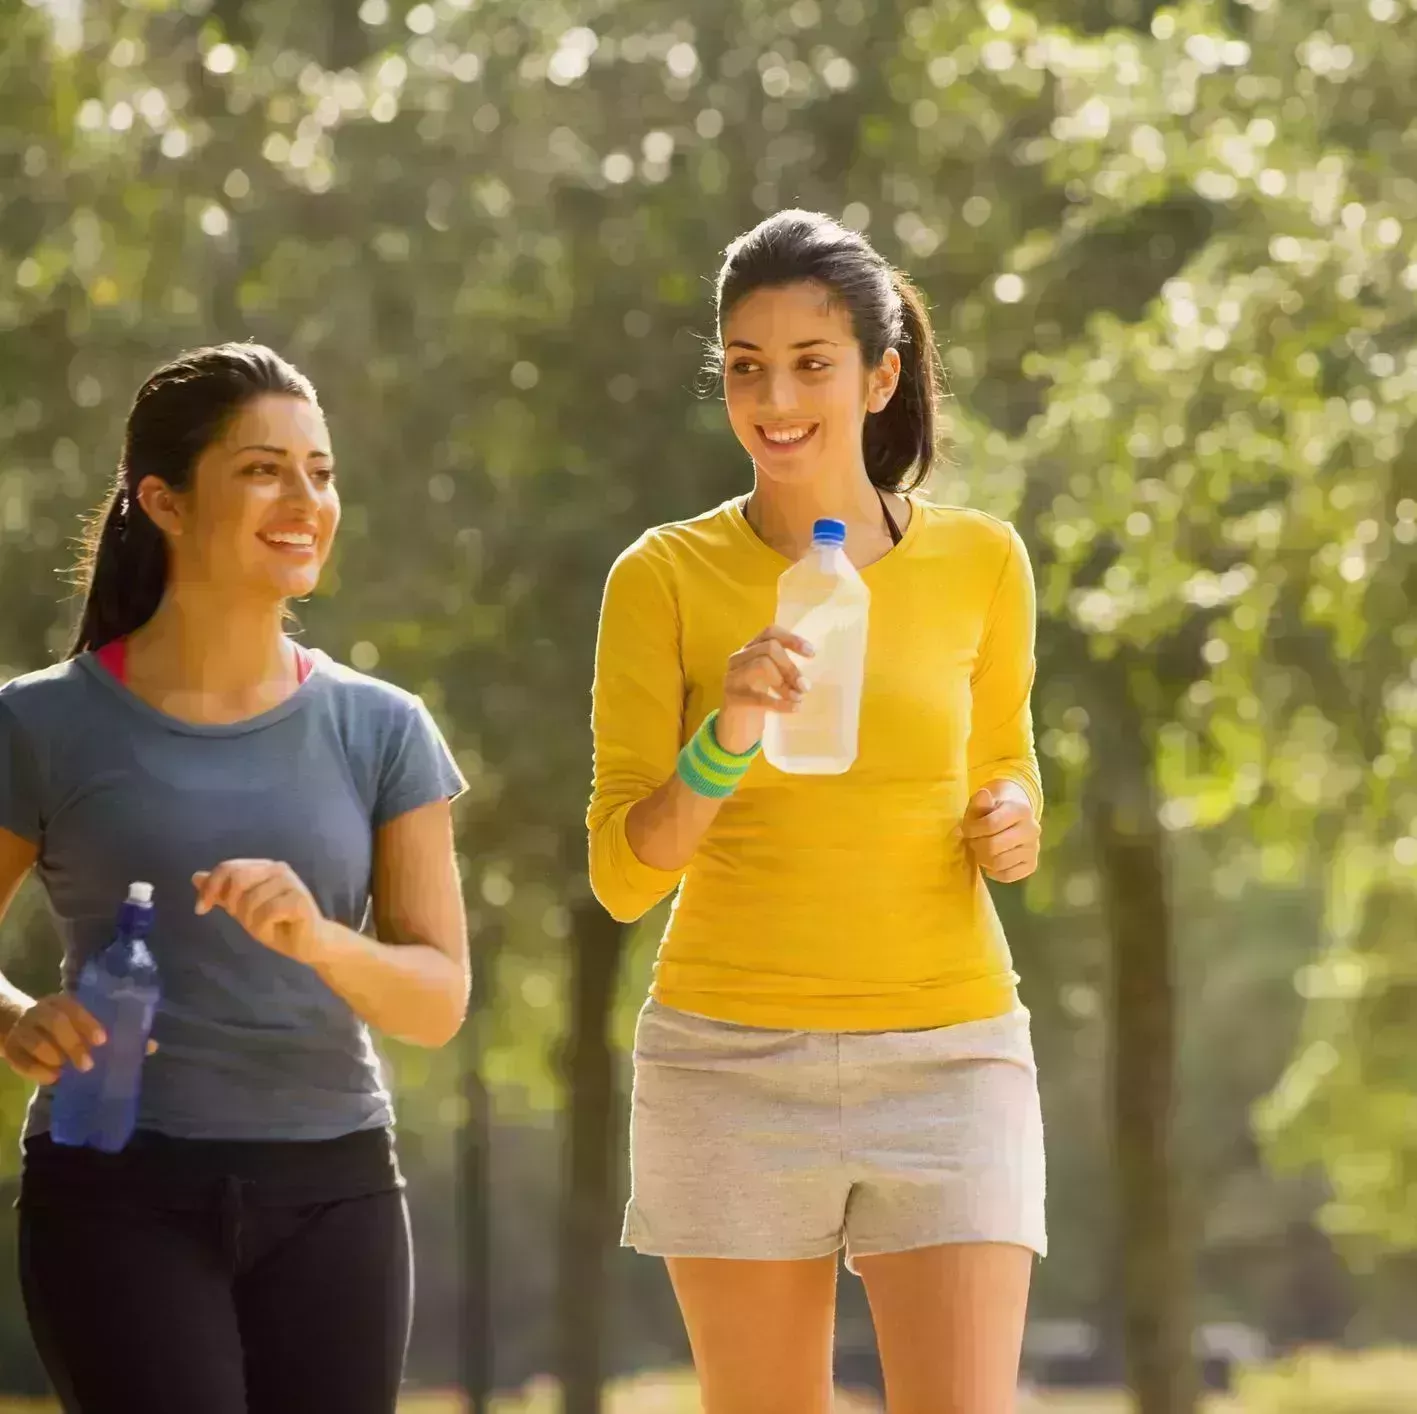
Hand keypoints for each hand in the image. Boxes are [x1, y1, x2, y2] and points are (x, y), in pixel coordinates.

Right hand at [1, 994, 154, 1085]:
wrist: (15, 1024)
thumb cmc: (64, 1027)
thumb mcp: (83, 1023)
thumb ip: (115, 1034)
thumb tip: (151, 1046)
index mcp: (62, 1003)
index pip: (75, 1008)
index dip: (88, 1023)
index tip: (102, 1041)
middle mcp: (41, 1011)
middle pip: (56, 1023)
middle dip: (73, 1044)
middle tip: (87, 1065)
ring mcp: (22, 1029)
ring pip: (35, 1041)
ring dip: (53, 1058)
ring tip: (66, 1070)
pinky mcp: (9, 1048)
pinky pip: (20, 1061)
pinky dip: (36, 1072)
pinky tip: (52, 1078)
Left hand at [194, 859, 322, 964]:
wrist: (308, 944)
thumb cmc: (277, 925)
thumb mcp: (242, 909)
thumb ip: (222, 893)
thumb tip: (196, 876)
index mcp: (264, 867)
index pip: (228, 868)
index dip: (210, 888)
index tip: (201, 909)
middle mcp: (278, 869)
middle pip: (237, 879)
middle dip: (233, 906)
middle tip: (245, 921)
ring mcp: (291, 883)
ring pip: (250, 900)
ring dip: (251, 921)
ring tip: (266, 927)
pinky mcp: (300, 900)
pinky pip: (267, 912)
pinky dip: (264, 926)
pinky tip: (277, 929)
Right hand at [716, 626, 815, 753]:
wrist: (734, 726)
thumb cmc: (757, 697)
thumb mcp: (770, 678)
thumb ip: (785, 671)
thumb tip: (805, 682)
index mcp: (749, 649)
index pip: (770, 632)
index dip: (792, 639)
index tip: (812, 654)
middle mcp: (738, 658)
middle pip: (769, 648)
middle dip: (791, 667)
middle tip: (805, 686)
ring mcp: (733, 677)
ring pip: (762, 665)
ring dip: (785, 683)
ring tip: (798, 697)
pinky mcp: (733, 698)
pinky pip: (760, 697)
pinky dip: (781, 703)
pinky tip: (795, 708)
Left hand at [961, 786, 1040, 882]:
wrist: (1013, 818)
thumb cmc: (992, 810)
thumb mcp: (983, 803)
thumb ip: (980, 802)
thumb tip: (982, 795)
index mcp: (1021, 810)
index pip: (990, 825)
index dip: (971, 830)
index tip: (965, 830)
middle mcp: (1032, 829)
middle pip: (993, 846)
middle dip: (976, 846)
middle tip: (972, 842)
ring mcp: (1034, 848)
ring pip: (999, 863)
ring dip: (982, 859)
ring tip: (980, 851)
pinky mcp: (1032, 865)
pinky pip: (1008, 875)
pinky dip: (994, 872)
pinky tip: (990, 861)